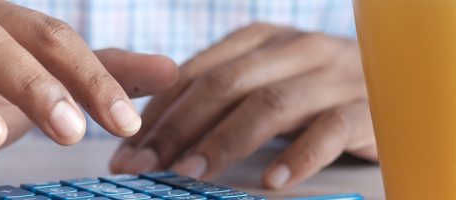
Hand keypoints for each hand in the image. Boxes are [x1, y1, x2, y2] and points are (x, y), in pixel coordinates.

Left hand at [109, 23, 378, 188]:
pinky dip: (298, 156)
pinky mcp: (367, 108)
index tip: (126, 150)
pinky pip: (330, 130)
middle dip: (176, 128)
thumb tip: (152, 133)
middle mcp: (294, 50)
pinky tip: (271, 181)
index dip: (157, 113)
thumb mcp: (265, 83)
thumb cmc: (316, 93)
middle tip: (144, 165)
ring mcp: (332, 76)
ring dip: (224, 141)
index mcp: (260, 40)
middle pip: (224, 86)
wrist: (406, 82)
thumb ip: (218, 98)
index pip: (195, 74)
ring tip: (191, 174)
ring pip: (269, 104)